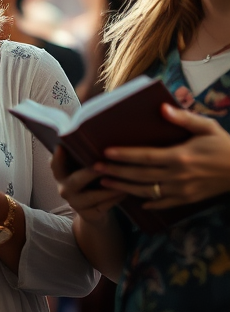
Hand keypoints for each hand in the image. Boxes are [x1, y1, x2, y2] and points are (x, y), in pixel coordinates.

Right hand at [50, 146, 125, 224]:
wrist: (93, 212)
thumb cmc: (89, 183)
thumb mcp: (82, 170)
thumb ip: (82, 158)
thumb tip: (95, 135)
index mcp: (61, 175)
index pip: (55, 165)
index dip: (58, 157)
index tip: (61, 147)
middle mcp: (64, 189)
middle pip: (77, 180)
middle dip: (92, 172)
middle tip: (105, 164)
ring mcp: (75, 203)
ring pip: (95, 195)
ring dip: (111, 187)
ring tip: (126, 178)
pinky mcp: (89, 215)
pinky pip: (105, 206)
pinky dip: (117, 198)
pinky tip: (127, 191)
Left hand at [95, 104, 229, 208]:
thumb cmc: (225, 145)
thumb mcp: (207, 127)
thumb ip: (184, 118)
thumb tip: (162, 107)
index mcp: (180, 157)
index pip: (145, 157)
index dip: (124, 155)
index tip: (106, 152)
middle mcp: (179, 176)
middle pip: (140, 175)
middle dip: (116, 172)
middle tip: (94, 168)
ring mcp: (183, 190)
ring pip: (147, 191)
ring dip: (124, 188)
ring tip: (105, 184)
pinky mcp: (188, 199)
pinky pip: (164, 203)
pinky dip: (148, 203)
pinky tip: (135, 202)